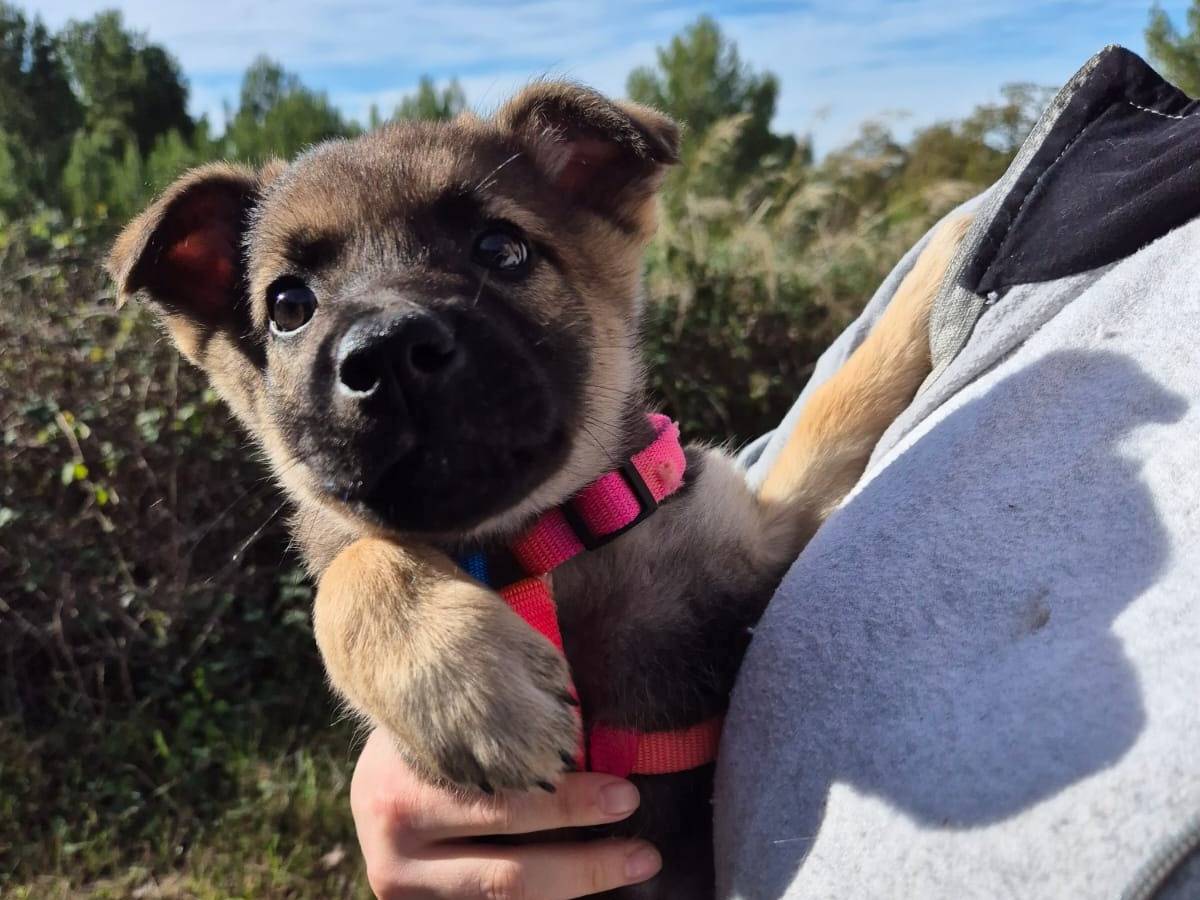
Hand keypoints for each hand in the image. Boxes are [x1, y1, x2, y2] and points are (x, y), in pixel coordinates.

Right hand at [352, 728, 662, 898]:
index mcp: (400, 788)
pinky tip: (591, 882)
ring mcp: (400, 888)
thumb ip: (504, 723)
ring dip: (578, 884)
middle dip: (584, 862)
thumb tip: (593, 728)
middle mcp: (393, 848)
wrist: (376, 775)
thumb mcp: (453, 713)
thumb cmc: (433, 726)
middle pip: (507, 871)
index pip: (499, 802)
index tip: (626, 794)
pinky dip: (547, 898)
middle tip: (644, 846)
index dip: (568, 803)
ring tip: (638, 862)